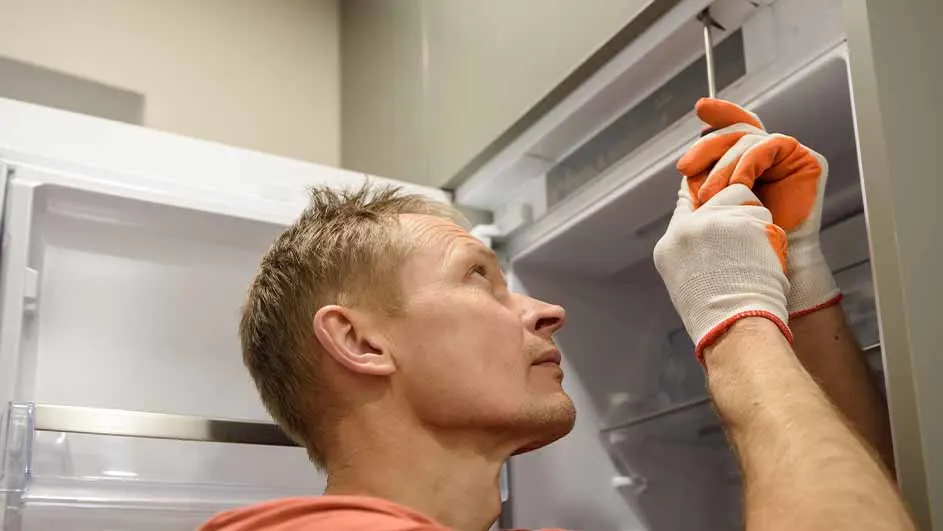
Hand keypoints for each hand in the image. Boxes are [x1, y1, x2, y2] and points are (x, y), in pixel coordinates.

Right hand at [653, 180, 791, 359]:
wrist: (734, 327)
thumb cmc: (714, 315)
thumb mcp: (685, 280)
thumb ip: (690, 250)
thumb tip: (707, 231)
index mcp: (669, 245)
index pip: (684, 203)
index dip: (703, 201)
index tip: (716, 205)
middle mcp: (686, 228)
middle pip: (718, 196)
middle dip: (735, 212)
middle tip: (744, 242)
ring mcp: (714, 223)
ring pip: (743, 200)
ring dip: (753, 221)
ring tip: (753, 255)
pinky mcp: (741, 223)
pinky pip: (763, 215)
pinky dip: (769, 233)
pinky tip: (764, 256)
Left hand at [676, 98, 840, 316]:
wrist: (764, 275)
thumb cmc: (735, 251)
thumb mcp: (707, 212)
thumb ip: (700, 186)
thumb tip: (685, 168)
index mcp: (746, 167)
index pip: (732, 131)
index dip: (718, 115)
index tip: (700, 108)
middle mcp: (768, 160)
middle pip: (737, 132)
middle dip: (708, 146)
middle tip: (686, 167)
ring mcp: (788, 159)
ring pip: (748, 140)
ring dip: (723, 166)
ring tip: (709, 194)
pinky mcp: (806, 162)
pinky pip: (771, 145)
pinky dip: (748, 161)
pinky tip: (738, 183)